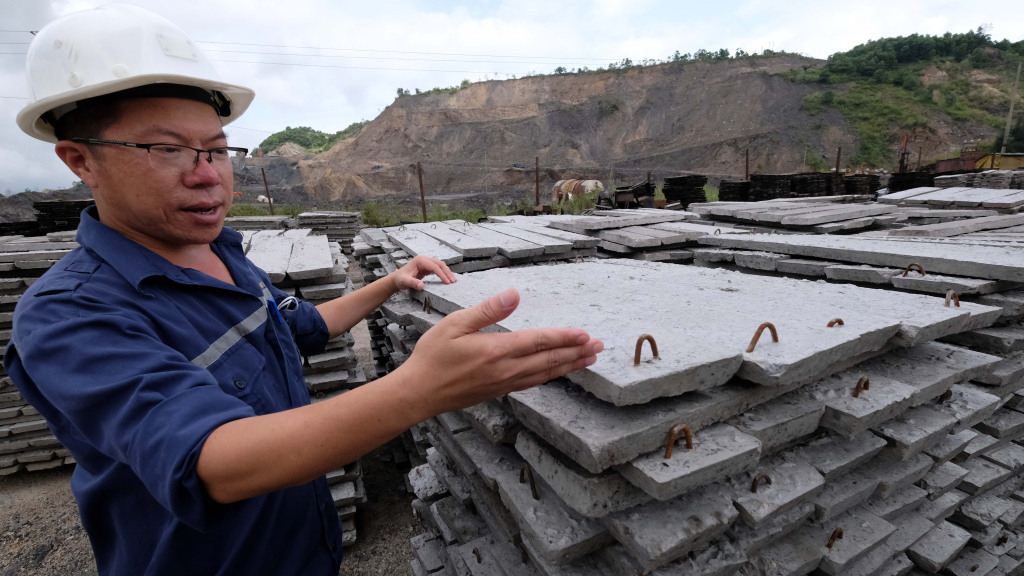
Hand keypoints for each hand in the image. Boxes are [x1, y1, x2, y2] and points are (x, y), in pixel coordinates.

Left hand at [389, 255, 456, 290]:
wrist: (396, 279)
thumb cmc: (400, 279)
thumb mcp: (405, 281)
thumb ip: (413, 283)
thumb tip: (422, 286)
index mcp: (420, 260)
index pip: (434, 266)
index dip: (442, 274)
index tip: (447, 282)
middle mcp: (424, 259)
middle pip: (439, 264)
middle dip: (447, 272)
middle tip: (453, 281)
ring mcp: (426, 263)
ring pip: (440, 265)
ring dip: (447, 272)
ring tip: (453, 280)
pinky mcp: (426, 267)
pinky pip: (437, 269)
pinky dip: (443, 273)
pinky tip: (447, 278)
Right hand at [393, 288, 603, 416]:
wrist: (418, 393)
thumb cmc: (432, 356)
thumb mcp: (455, 324)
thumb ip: (487, 310)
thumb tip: (514, 294)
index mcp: (496, 351)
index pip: (538, 342)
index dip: (564, 338)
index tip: (585, 334)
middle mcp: (505, 370)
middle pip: (548, 361)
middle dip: (576, 353)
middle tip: (599, 347)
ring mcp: (503, 384)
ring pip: (544, 374)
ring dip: (568, 366)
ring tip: (589, 359)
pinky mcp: (498, 391)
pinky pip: (532, 382)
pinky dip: (550, 376)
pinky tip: (558, 372)